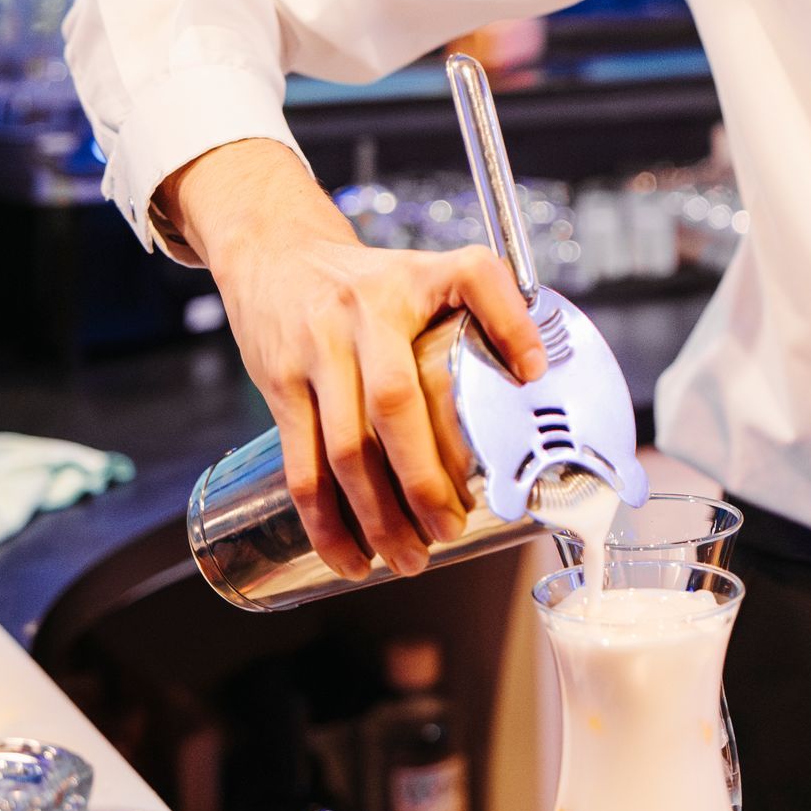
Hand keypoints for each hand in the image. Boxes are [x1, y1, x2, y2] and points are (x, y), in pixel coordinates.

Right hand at [164, 137, 547, 582]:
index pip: (473, 279)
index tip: (533, 374)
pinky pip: (302, 465)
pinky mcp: (279, 385)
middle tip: (453, 526)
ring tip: (407, 559)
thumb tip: (536, 370)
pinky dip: (325, 520)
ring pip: (346, 449)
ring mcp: (316, 352)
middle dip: (427, 479)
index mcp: (412, 280)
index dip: (510, 322)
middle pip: (396, 405)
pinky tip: (347, 555)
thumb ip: (482, 305)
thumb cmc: (363, 278)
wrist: (274, 252)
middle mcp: (363, 314)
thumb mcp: (424, 271)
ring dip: (378, 516)